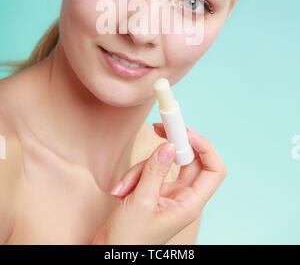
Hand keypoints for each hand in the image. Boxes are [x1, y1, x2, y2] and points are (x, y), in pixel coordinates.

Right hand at [92, 124, 226, 244]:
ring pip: (163, 163)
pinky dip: (134, 176)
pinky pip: (150, 171)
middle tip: (158, 129)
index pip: (213, 170)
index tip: (186, 132)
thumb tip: (169, 146)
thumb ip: (155, 171)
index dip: (205, 147)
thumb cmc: (128, 239)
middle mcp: (184, 197)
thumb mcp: (141, 201)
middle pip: (188, 160)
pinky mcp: (154, 191)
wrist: (109, 252)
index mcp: (190, 204)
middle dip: (170, 146)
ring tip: (124, 188)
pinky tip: (121, 191)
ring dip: (141, 169)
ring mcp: (169, 193)